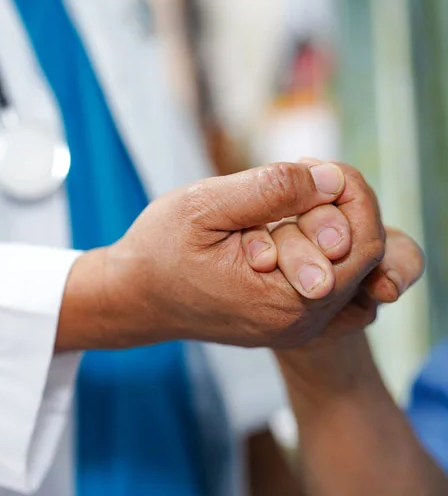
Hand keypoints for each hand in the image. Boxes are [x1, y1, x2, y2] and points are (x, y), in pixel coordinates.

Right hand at [58, 161, 384, 350]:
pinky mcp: (286, 324)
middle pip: (361, 254)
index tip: (305, 167)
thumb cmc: (159, 250)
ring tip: (275, 214)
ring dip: (322, 229)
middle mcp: (300, 324)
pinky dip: (322, 254)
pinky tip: (289, 236)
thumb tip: (332, 179)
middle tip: (285, 186)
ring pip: (349, 268)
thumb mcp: (205, 206)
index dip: (347, 191)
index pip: (363, 240)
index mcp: (286, 301)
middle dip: (331, 208)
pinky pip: (334, 288)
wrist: (132, 296)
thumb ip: (271, 189)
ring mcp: (296, 329)